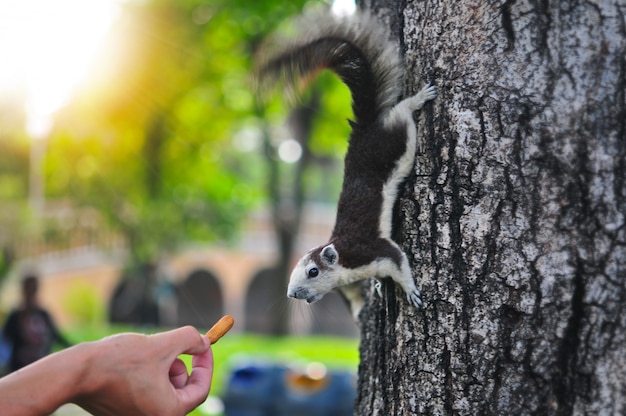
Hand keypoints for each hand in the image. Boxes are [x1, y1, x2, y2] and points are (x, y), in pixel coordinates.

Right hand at [73, 326, 212, 415]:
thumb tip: (203, 341)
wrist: (75, 373)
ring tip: (145, 353)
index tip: (203, 345)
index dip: (205, 364)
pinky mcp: (123, 411)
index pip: (200, 389)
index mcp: (168, 411)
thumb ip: (189, 340)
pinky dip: (145, 373)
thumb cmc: (119, 361)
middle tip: (167, 347)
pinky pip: (145, 390)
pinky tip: (128, 362)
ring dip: (162, 366)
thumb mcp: (162, 344)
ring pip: (163, 387)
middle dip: (179, 363)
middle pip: (181, 389)